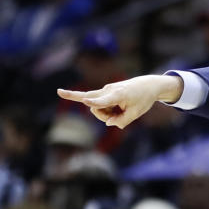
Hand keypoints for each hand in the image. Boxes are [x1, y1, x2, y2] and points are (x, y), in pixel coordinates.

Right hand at [57, 74, 183, 128]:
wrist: (147, 85)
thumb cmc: (143, 99)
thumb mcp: (136, 113)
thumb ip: (122, 121)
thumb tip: (107, 123)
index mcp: (119, 94)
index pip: (104, 101)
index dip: (94, 103)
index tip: (85, 101)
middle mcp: (109, 90)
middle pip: (89, 99)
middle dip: (80, 101)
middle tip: (61, 92)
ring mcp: (105, 90)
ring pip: (95, 106)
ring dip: (105, 114)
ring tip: (121, 112)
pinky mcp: (105, 92)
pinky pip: (100, 105)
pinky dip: (107, 111)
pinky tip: (119, 109)